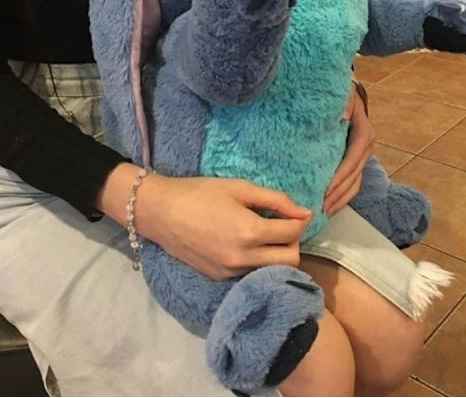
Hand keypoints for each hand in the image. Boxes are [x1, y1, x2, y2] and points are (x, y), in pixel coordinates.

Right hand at [97, 164, 311, 279]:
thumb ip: (276, 200)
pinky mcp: (220, 278)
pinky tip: (247, 244)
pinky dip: (258, 260)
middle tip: (283, 225)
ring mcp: (231, 272)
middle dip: (293, 242)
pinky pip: (252, 273)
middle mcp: (243, 258)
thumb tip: (304, 213)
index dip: (301, 220)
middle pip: (290, 260)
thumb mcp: (240, 188)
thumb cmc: (200, 193)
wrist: (161, 212)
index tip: (300, 212)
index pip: (293, 234)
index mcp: (249, 232)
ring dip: (277, 253)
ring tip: (265, 233)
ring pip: (272, 270)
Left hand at [323, 84, 375, 215]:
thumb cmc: (341, 93)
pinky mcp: (355, 160)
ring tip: (324, 212)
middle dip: (338, 194)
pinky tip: (329, 204)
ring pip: (355, 184)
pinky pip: (351, 182)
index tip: (326, 190)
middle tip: (320, 208)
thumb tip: (341, 117)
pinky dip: (341, 195)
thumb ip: (342, 105)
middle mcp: (367, 147)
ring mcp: (363, 155)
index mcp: (364, 134)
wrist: (346, 91)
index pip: (352, 160)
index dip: (340, 177)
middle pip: (354, 177)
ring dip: (340, 199)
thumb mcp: (342, 95)